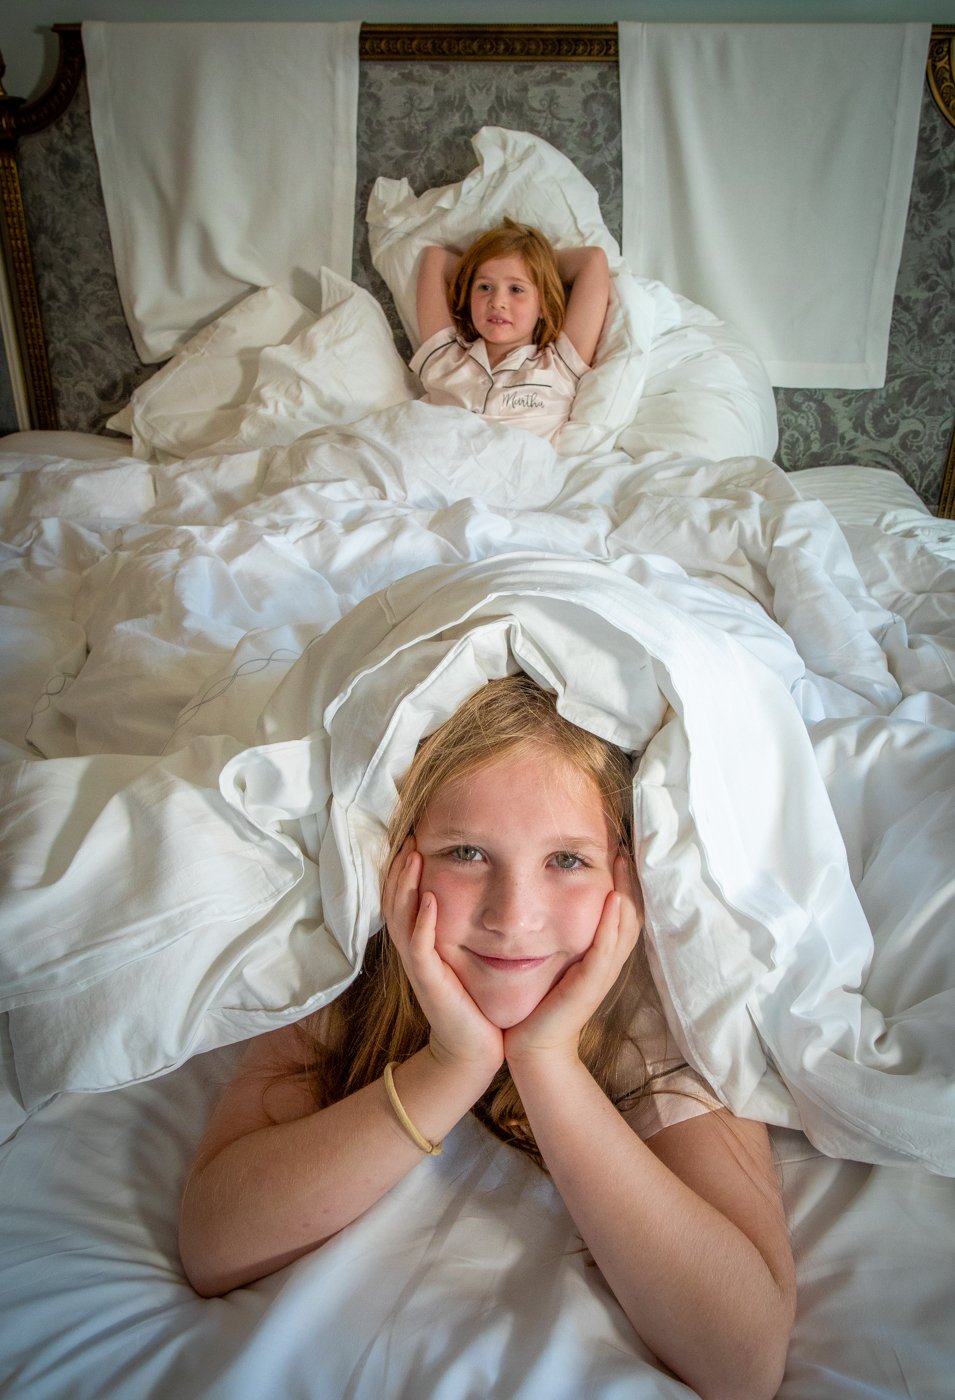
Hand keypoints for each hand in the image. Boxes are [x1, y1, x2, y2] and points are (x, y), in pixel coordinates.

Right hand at [382, 839, 504, 1075]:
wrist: (475, 1048)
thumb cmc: (475, 1000)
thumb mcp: (468, 954)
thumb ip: (466, 925)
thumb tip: (486, 888)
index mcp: (422, 941)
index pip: (403, 897)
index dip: (403, 868)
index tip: (415, 836)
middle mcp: (415, 950)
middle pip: (394, 901)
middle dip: (399, 867)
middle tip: (409, 836)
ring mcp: (419, 966)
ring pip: (400, 917)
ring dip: (405, 885)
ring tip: (412, 855)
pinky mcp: (429, 983)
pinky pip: (419, 947)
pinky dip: (422, 922)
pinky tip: (430, 898)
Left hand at [503, 853, 640, 1067]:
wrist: (530, 1047)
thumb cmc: (536, 1002)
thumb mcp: (550, 959)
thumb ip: (555, 933)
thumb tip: (546, 896)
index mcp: (599, 954)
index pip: (620, 911)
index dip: (624, 880)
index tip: (618, 847)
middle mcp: (605, 962)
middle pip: (630, 914)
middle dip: (630, 879)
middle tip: (627, 846)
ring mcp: (600, 975)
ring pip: (625, 928)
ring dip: (627, 893)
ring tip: (624, 862)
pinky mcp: (588, 988)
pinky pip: (605, 952)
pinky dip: (611, 925)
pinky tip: (612, 900)